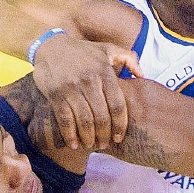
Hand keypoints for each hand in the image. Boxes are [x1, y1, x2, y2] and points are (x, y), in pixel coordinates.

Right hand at [32, 33, 144, 149]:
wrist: (51, 47)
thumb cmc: (83, 51)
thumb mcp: (108, 49)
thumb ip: (129, 58)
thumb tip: (143, 75)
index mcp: (105, 72)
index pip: (118, 104)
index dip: (121, 125)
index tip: (120, 137)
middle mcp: (89, 80)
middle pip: (102, 116)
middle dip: (105, 135)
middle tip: (104, 145)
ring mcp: (71, 88)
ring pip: (84, 121)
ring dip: (89, 138)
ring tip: (92, 145)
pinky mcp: (56, 94)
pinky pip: (65, 120)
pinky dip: (70, 135)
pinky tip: (74, 144)